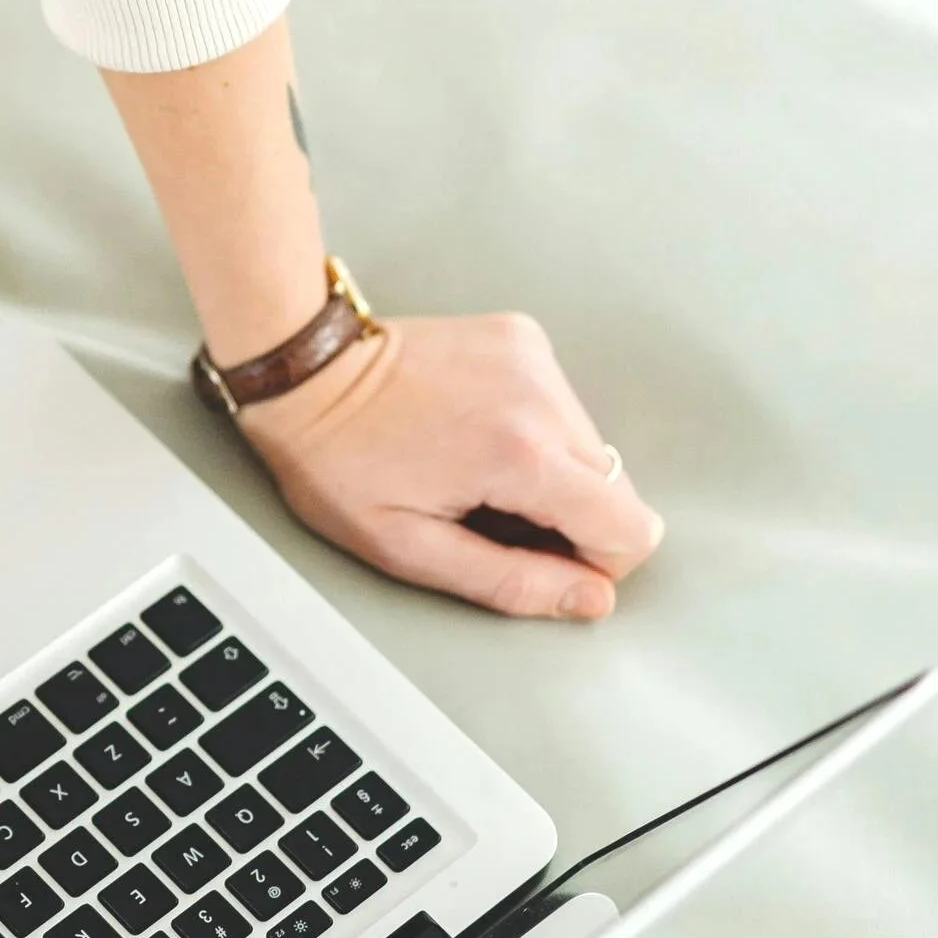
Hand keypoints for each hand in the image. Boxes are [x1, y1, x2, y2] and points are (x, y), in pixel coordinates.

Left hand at [232, 311, 663, 618]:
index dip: (593, 562)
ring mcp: (535, 358)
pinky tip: (474, 431)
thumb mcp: (410, 548)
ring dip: (549, 472)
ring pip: (590, 447)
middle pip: (615, 488)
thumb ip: (510, 582)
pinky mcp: (523, 337)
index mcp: (521, 455)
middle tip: (489, 513)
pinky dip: (533, 429)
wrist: (306, 375)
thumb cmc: (338, 462)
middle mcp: (541, 396)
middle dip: (567, 518)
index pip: (631, 528)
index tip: (536, 556)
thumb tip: (588, 599)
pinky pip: (561, 405)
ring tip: (473, 468)